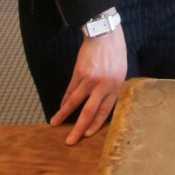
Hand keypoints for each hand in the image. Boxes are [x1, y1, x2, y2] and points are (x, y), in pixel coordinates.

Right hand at [50, 24, 127, 145]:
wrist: (104, 33)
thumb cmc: (115, 51)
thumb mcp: (120, 70)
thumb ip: (112, 86)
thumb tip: (103, 100)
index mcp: (116, 86)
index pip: (105, 111)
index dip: (95, 124)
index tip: (87, 134)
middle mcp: (104, 85)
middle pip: (90, 112)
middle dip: (79, 128)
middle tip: (71, 141)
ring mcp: (90, 79)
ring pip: (75, 102)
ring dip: (64, 114)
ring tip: (55, 124)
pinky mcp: (79, 73)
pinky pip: (70, 90)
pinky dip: (64, 100)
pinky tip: (60, 107)